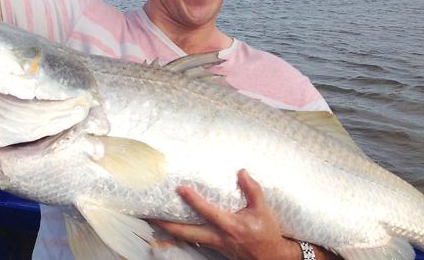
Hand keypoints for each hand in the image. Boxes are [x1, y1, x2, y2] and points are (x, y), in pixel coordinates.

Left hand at [153, 169, 300, 259]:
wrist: (271, 256)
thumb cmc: (266, 232)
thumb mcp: (263, 210)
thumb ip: (252, 190)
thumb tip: (242, 172)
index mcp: (230, 225)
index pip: (207, 212)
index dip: (193, 200)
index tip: (180, 189)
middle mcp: (218, 237)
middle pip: (187, 233)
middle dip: (168, 224)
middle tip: (152, 214)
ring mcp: (214, 244)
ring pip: (187, 238)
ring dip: (170, 230)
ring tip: (155, 220)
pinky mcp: (215, 247)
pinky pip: (193, 242)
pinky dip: (180, 236)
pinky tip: (171, 230)